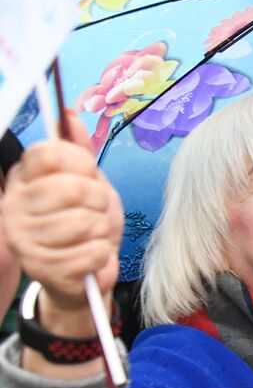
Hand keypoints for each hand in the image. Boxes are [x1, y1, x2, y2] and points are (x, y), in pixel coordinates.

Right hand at [1, 118, 120, 327]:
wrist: (83, 272)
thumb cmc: (84, 223)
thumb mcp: (86, 181)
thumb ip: (78, 150)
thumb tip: (68, 115)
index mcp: (24, 178)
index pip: (53, 152)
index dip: (82, 163)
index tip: (88, 176)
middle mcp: (15, 206)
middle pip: (74, 187)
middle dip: (99, 200)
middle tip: (95, 210)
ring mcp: (24, 238)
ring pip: (85, 222)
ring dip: (101, 230)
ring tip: (92, 235)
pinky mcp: (41, 268)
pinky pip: (92, 252)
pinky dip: (102, 255)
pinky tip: (91, 257)